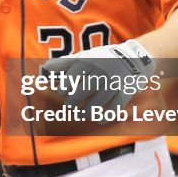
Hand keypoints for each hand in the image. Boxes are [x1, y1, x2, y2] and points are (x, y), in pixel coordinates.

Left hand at [40, 39, 154, 110]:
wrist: (132, 58)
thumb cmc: (100, 60)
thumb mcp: (83, 56)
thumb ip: (64, 63)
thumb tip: (45, 69)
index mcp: (90, 62)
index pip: (74, 76)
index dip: (65, 86)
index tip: (61, 92)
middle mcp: (101, 72)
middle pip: (84, 90)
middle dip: (74, 101)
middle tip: (69, 106)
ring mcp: (114, 83)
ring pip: (98, 101)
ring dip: (87, 111)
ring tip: (82, 114)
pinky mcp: (124, 92)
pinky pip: (115, 107)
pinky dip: (106, 116)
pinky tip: (98, 119)